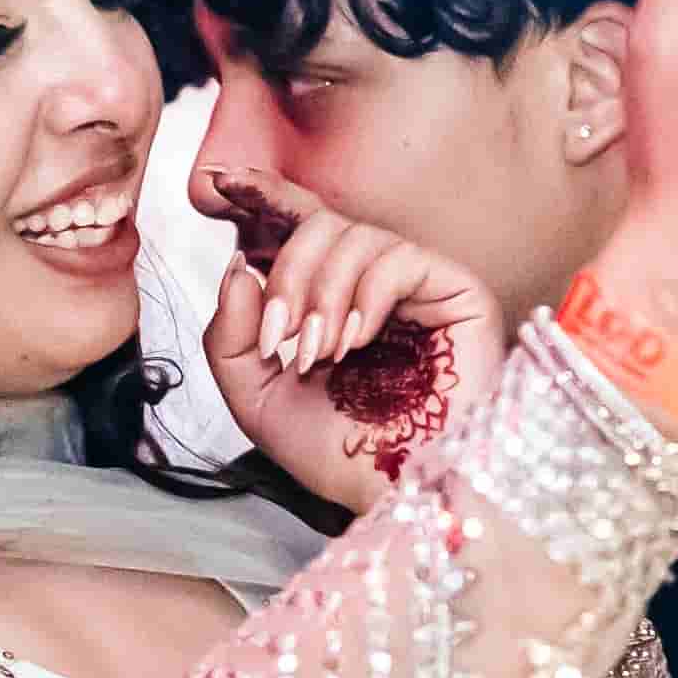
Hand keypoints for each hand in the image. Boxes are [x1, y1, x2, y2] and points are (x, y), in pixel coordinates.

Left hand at [192, 169, 499, 513]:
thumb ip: (231, 335)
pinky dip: (365, 295)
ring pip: (356, 235)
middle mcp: (374, 284)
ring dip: (322, 294)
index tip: (219, 184)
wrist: (393, 494)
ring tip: (319, 353)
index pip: (299, 225)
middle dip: (288, 275)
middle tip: (283, 339)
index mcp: (330, 298)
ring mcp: (418, 286)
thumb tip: (237, 266)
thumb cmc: (336, 454)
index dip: (263, 196)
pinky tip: (356, 340)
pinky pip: (400, 256)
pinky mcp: (458, 293)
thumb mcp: (255, 396)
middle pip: (320, 225)